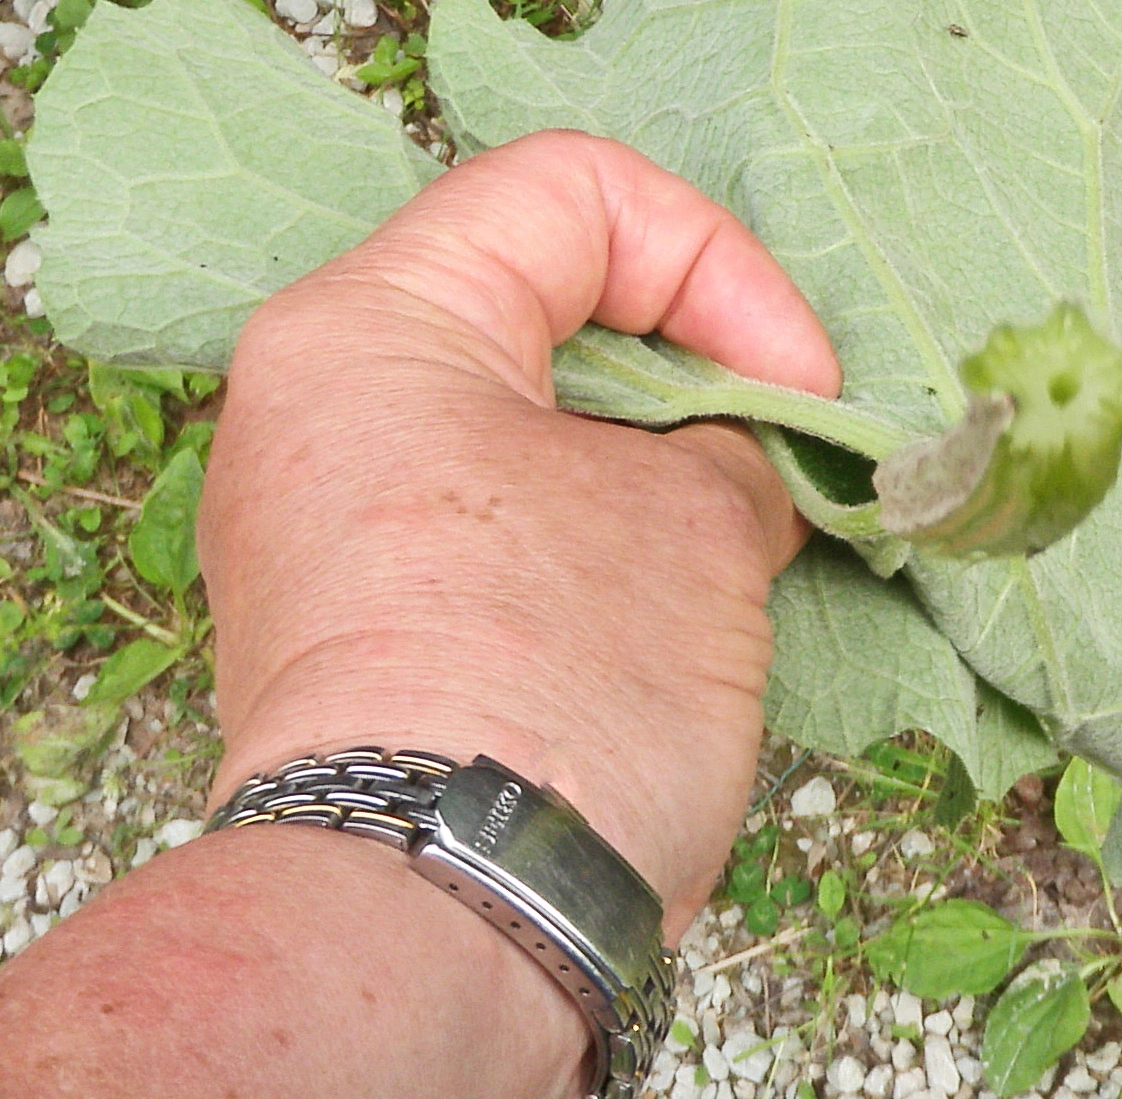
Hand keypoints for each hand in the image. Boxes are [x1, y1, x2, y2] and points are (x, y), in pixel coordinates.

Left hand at [199, 129, 840, 935]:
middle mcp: (321, 401)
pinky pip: (500, 508)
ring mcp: (329, 512)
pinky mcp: (360, 607)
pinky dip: (601, 519)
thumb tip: (737, 465)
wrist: (437, 926)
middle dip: (694, 360)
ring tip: (746, 522)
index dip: (718, 262)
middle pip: (545, 300)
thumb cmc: (555, 686)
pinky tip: (679, 587)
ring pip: (530, 413)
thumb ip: (733, 445)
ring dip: (656, 449)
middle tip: (785, 439)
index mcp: (374, 325)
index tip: (799, 375)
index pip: (573, 195)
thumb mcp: (695, 523)